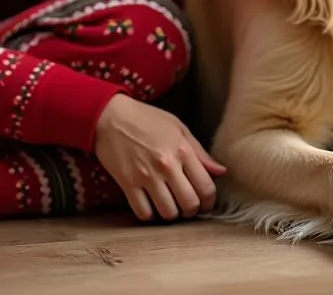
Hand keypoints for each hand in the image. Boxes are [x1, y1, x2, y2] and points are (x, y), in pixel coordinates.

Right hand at [94, 94, 225, 221]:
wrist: (111, 117)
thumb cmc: (147, 119)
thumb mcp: (178, 128)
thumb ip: (200, 152)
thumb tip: (221, 172)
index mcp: (182, 150)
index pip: (206, 186)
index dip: (209, 201)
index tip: (205, 202)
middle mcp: (166, 165)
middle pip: (189, 204)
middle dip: (192, 210)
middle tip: (188, 206)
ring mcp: (146, 176)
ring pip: (168, 213)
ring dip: (172, 214)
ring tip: (170, 205)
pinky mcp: (127, 184)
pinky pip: (143, 213)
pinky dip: (149, 214)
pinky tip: (151, 205)